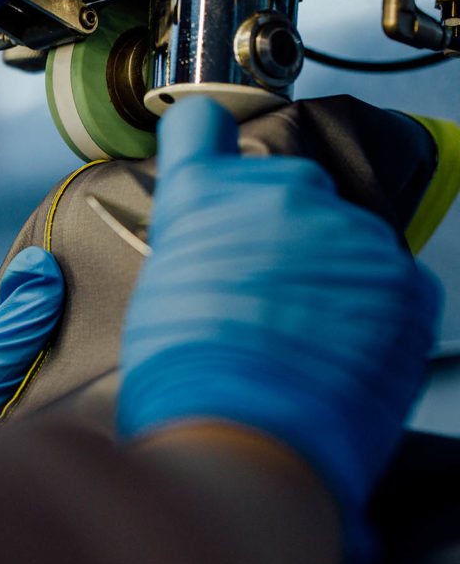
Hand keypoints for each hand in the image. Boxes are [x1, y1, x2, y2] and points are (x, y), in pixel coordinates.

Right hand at [117, 97, 440, 559]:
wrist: (247, 441)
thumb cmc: (186, 380)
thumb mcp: (159, 298)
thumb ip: (196, 252)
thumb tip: (217, 257)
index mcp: (205, 197)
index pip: (201, 123)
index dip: (205, 137)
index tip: (211, 146)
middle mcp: (279, 193)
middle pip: (284, 188)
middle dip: (274, 229)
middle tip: (259, 293)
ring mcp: (348, 232)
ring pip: (339, 237)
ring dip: (324, 271)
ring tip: (299, 337)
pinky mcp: (404, 278)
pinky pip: (385, 279)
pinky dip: (366, 310)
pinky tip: (336, 352)